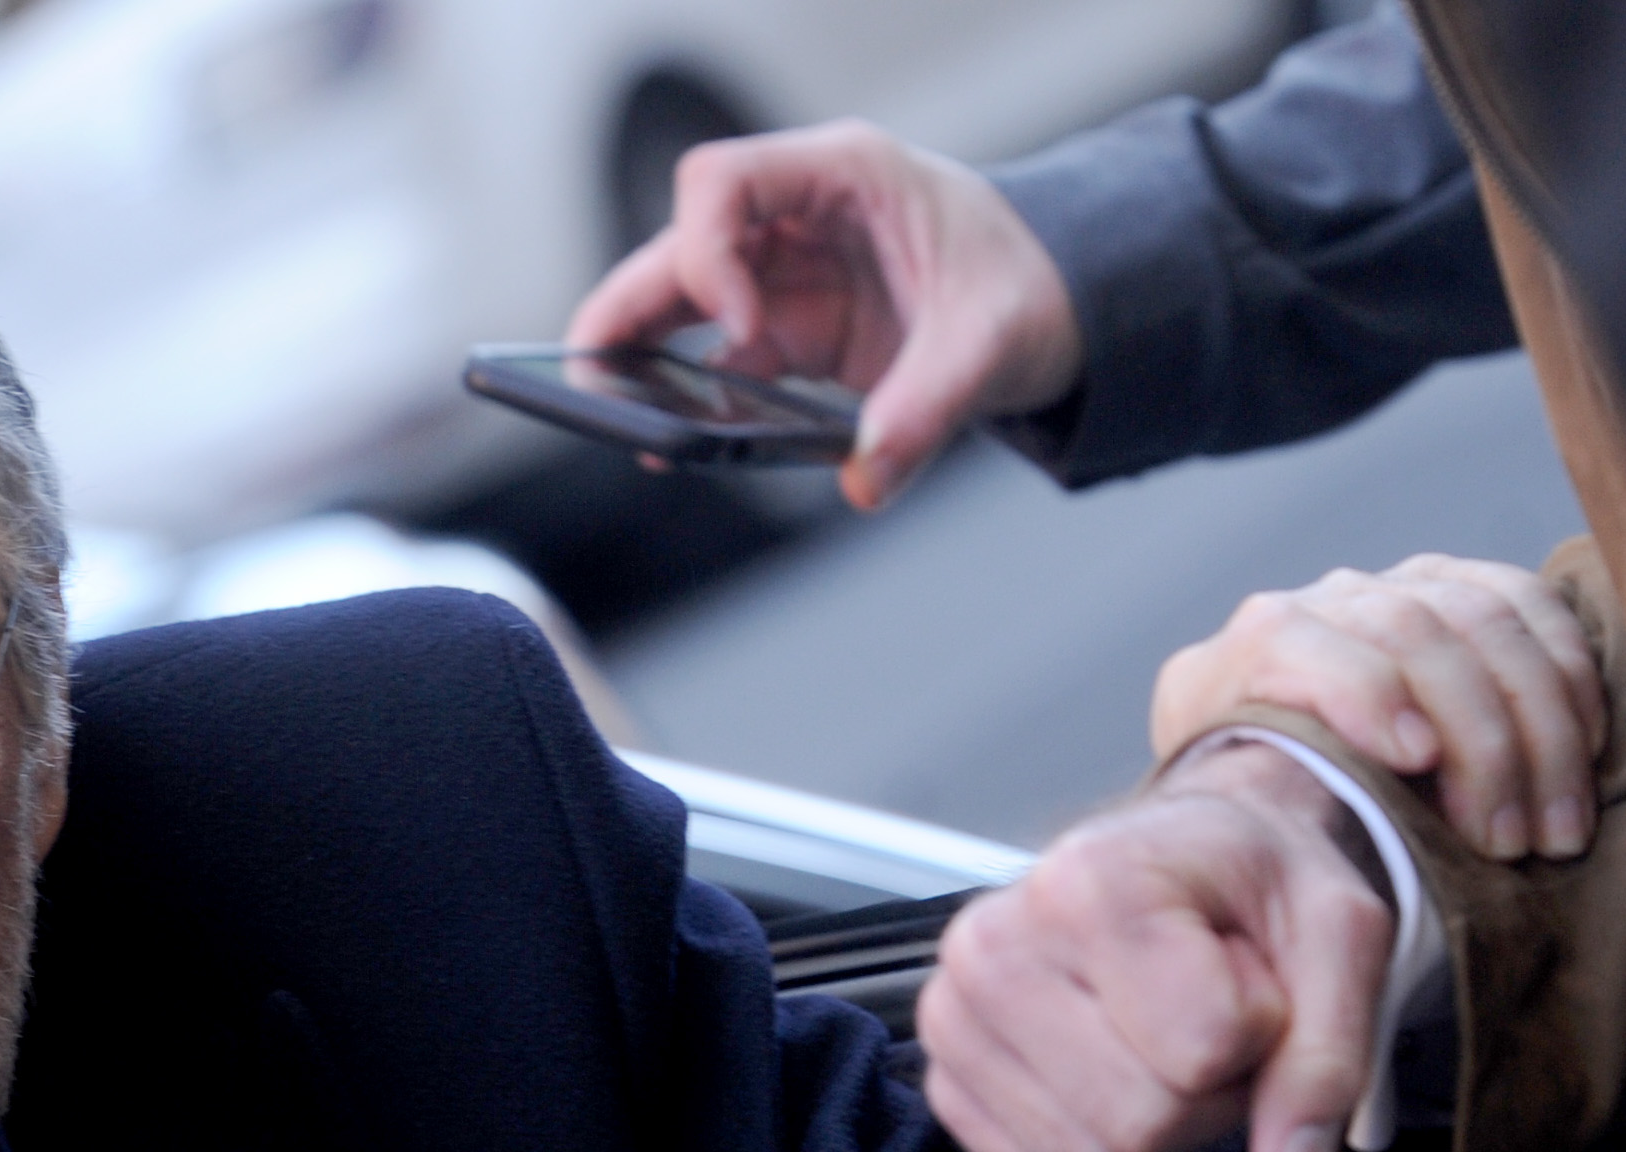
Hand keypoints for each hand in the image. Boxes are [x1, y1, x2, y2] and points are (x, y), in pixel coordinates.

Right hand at [567, 120, 1079, 511]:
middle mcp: (798, 217)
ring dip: (639, 353)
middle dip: (631, 308)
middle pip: (679, 245)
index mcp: (845, 175)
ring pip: (678, 301)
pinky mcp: (787, 331)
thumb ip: (928, 407)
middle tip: (592, 374)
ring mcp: (785, 276)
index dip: (709, 252)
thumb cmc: (1030, 282)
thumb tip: (867, 476)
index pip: (725, 181)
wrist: (1060, 303)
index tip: (741, 327)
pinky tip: (669, 439)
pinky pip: (710, 358)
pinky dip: (683, 397)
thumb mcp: (992, 341)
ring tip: (607, 410)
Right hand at [918, 742, 1393, 1151]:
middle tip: (1211, 1017)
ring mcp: (951, 1020)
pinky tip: (1113, 1072)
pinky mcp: (946, 1085)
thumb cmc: (1250, 887)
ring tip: (1162, 1040)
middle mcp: (990, 947)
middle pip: (1142, 1120)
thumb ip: (1327, 1056)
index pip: (1204, 1049)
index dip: (1263, 1030)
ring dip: (1160, 1127)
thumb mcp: (1337, 937)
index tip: (1250, 971)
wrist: (1174, 864)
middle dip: (1210, 1093)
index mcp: (1084, 884)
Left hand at [1152, 555, 1607, 861]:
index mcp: (1245, 652)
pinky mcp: (1462, 585)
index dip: (1362, 693)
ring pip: (1483, 620)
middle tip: (1506, 840)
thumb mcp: (1235, 811)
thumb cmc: (1266, 801)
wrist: (1276, 759)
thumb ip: (1266, 801)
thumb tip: (1336, 834)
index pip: (1292, 642)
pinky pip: (1531, 603)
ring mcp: (1398, 586)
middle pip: (1411, 634)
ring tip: (1553, 826)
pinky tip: (1586, 747)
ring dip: (1541, 728)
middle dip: (1478, 743)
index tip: (1415, 760)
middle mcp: (1320, 603)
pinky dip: (1570, 676)